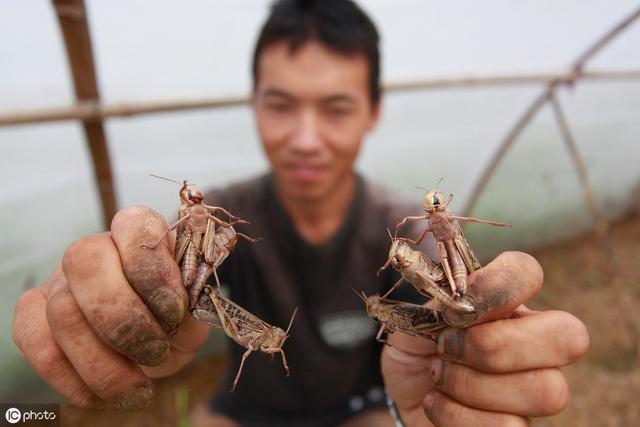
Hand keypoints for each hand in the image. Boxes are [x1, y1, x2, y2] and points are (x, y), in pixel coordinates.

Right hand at [12, 207, 210, 410]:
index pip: (134, 226)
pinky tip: (103, 395)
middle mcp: (92, 248)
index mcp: (138, 232)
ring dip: (103, 362)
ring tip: (137, 387)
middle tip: (156, 352)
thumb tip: (180, 312)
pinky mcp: (33, 317)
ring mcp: (57, 281)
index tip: (175, 311)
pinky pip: (39, 347)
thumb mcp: (194, 314)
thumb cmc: (174, 320)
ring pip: (63, 313)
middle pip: (86, 264)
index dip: (154, 270)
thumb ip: (193, 307)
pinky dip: (72, 380)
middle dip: (126, 320)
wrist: (150, 343)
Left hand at [381, 251, 588, 425]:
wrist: (398, 393)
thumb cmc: (416, 347)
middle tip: (446, 346)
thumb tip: (464, 301)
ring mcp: (533, 390)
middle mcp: (535, 344)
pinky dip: (456, 415)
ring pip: (545, 390)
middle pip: (568, 337)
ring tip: (438, 375)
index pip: (528, 273)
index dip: (496, 287)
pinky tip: (436, 402)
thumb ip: (446, 299)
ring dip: (471, 384)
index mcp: (510, 304)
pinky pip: (508, 426)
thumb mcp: (419, 315)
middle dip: (495, 345)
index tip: (452, 309)